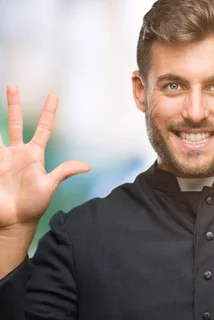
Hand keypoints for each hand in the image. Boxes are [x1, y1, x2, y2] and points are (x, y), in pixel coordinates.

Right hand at [0, 86, 89, 230]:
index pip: (43, 129)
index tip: (53, 96)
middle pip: (15, 123)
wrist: (13, 221)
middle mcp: (17, 152)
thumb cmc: (32, 205)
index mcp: (34, 155)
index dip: (49, 113)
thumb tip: (87, 166)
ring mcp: (1, 158)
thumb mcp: (49, 186)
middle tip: (13, 86)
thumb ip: (64, 172)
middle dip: (14, 104)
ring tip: (0, 93)